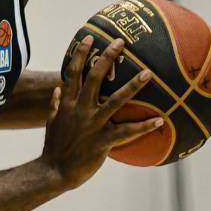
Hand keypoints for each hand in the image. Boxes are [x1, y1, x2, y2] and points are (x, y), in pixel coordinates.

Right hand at [39, 36, 163, 190]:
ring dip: (132, 85)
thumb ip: (55, 105)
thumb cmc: (54, 147)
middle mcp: (80, 109)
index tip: (90, 39)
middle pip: (94, 77)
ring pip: (115, 100)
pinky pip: (127, 131)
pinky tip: (159, 120)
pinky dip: (143, 126)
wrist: (54, 171)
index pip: (73, 72)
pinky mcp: (102, 141)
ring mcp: (92, 124)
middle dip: (107, 57)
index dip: (81, 54)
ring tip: (148, 73)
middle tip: (121, 42)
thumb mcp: (51, 123)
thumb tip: (57, 89)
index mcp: (68, 103)